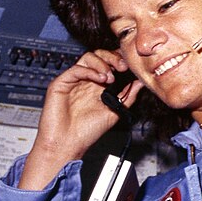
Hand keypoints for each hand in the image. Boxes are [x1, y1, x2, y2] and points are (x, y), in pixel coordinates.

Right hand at [19, 50, 143, 189]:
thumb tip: (141, 82)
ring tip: (110, 78)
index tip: (130, 66)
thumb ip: (128, 96)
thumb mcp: (114, 112)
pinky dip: (90, 70)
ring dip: (102, 63)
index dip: (119, 60)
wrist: (67, 144)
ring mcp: (73, 80)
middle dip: (113, 57)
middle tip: (122, 67)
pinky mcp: (61, 83)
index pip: (109, 63)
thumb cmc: (87, 132)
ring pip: (87, 57)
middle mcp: (86, 80)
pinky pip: (76, 68)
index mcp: (97, 85)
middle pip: (99, 55)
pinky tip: (100, 79)